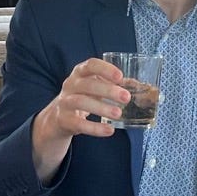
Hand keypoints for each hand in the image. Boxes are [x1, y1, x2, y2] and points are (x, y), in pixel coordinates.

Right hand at [30, 57, 129, 182]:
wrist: (58, 117)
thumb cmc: (83, 97)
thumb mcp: (95, 87)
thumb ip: (115, 85)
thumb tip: (139, 86)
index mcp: (80, 73)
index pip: (90, 65)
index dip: (105, 69)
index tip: (120, 76)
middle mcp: (70, 85)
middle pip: (87, 85)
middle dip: (107, 91)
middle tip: (126, 98)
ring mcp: (65, 102)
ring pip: (81, 102)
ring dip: (101, 108)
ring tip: (119, 114)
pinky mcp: (64, 120)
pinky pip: (78, 124)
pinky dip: (95, 128)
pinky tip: (109, 130)